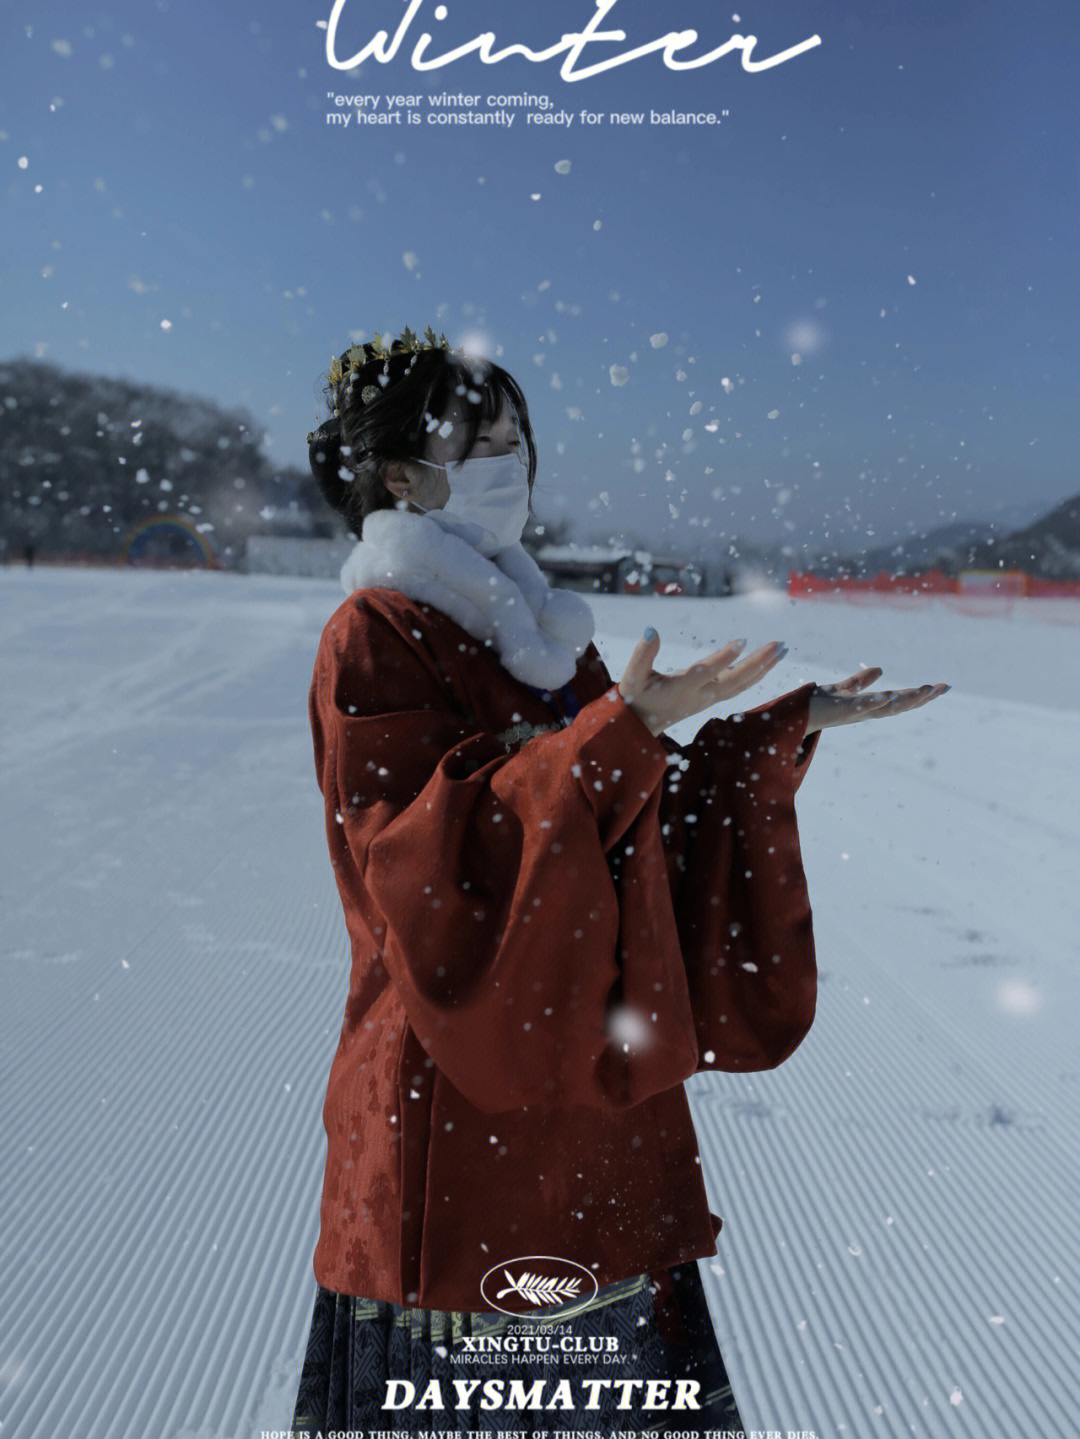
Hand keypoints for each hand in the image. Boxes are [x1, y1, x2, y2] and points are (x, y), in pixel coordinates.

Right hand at [618, 629, 787, 735]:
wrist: (641, 726)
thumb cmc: (635, 697)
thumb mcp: (632, 677)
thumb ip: (641, 655)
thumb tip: (651, 631)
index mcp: (681, 688)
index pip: (706, 671)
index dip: (723, 658)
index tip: (742, 641)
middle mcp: (699, 695)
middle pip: (734, 680)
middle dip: (757, 662)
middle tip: (778, 645)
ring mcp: (708, 699)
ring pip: (741, 684)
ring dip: (763, 668)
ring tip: (781, 650)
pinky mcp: (712, 698)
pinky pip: (739, 687)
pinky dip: (756, 675)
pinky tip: (767, 663)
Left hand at [805, 667, 949, 734]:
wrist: (793, 714)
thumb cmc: (818, 704)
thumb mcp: (843, 690)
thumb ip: (860, 683)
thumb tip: (880, 669)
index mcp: (868, 706)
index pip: (899, 700)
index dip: (919, 694)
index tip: (941, 687)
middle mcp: (864, 712)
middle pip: (898, 705)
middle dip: (921, 697)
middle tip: (942, 688)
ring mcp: (853, 712)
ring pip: (884, 707)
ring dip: (905, 699)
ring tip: (925, 690)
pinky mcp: (838, 710)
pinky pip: (859, 707)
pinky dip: (873, 702)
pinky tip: (888, 695)